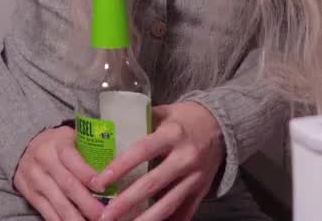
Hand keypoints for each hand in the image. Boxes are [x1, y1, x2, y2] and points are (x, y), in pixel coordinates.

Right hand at [13, 125, 105, 220]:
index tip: (103, 188)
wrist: (25, 148)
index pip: (73, 160)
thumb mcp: (72, 138)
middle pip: (67, 185)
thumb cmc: (59, 144)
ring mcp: (35, 180)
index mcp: (58, 145)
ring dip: (75, 218)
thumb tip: (115, 171)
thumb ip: (89, 151)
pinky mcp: (30, 195)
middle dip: (86, 204)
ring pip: (57, 203)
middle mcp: (44, 161)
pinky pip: (46, 212)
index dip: (87, 175)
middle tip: (103, 216)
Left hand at [93, 102, 224, 220]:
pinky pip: (184, 212)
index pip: (141, 151)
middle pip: (152, 184)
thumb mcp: (165, 112)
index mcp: (172, 134)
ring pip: (168, 204)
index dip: (120, 167)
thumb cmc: (186, 118)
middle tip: (105, 215)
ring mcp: (195, 177)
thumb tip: (109, 131)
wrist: (222, 126)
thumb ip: (140, 121)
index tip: (100, 182)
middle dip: (126, 202)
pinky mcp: (202, 190)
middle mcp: (185, 157)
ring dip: (145, 219)